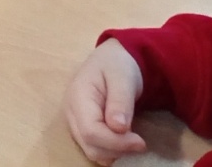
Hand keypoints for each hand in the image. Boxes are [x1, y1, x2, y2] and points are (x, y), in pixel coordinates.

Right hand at [63, 40, 146, 164]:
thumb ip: (120, 101)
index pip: (91, 131)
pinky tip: (123, 140)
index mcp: (78, 97)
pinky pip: (94, 148)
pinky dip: (111, 151)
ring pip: (91, 151)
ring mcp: (74, 122)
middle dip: (117, 150)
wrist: (112, 59)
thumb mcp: (122, 76)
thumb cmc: (117, 64)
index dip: (116, 143)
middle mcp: (71, 113)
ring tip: (132, 139)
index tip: (141, 142)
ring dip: (114, 153)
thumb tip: (119, 128)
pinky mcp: (82, 128)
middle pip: (90, 145)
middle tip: (140, 142)